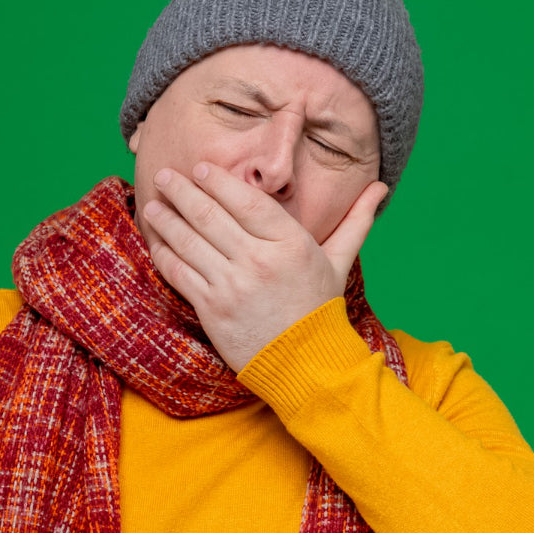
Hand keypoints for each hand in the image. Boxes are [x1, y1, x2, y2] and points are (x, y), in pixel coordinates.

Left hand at [139, 163, 386, 371]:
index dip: (220, 182)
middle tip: (165, 175)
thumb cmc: (319, 309)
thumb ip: (355, 221)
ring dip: (166, 219)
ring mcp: (233, 285)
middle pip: (211, 215)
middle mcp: (259, 260)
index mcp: (290, 244)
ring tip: (152, 203)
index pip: (248, 202)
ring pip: (189, 241)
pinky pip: (180, 273)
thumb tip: (381, 187)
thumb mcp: (340, 262)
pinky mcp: (212, 309)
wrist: (306, 364)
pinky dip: (164, 254)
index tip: (201, 168)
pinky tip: (156, 241)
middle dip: (183, 192)